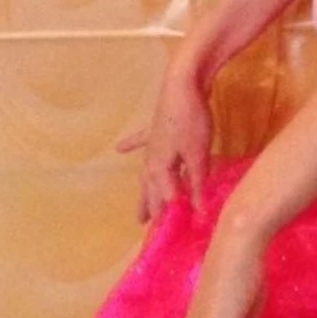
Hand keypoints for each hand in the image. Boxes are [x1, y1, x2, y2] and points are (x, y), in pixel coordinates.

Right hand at [120, 0, 216, 218]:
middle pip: (150, 189)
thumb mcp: (198, 156)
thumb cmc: (190, 120)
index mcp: (159, 168)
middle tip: (144, 227)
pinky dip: (131, 145)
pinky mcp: (156, 127)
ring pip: (146, 172)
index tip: (168, 235)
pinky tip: (119, 148)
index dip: (168, 216)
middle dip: (149, 208)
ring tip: (138, 209)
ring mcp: (152, 142)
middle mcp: (150, 158)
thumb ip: (196, 184)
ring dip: (143, 190)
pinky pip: (141, 141)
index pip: (163, 199)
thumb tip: (197, 212)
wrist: (182, 82)